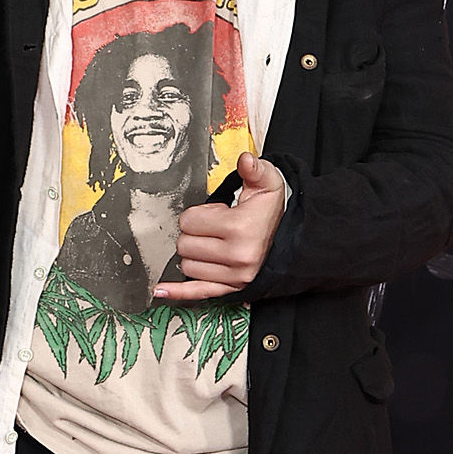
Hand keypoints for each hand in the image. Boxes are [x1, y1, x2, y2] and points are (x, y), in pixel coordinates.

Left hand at [156, 151, 287, 300]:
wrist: (292, 238)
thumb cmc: (271, 211)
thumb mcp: (266, 183)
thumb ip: (253, 169)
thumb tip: (245, 160)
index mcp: (240, 228)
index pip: (188, 222)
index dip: (197, 214)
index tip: (214, 213)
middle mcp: (237, 256)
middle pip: (184, 245)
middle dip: (193, 233)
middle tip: (214, 229)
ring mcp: (234, 277)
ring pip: (187, 266)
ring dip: (194, 255)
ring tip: (215, 244)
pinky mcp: (231, 289)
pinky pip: (198, 293)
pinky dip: (178, 292)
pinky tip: (160, 290)